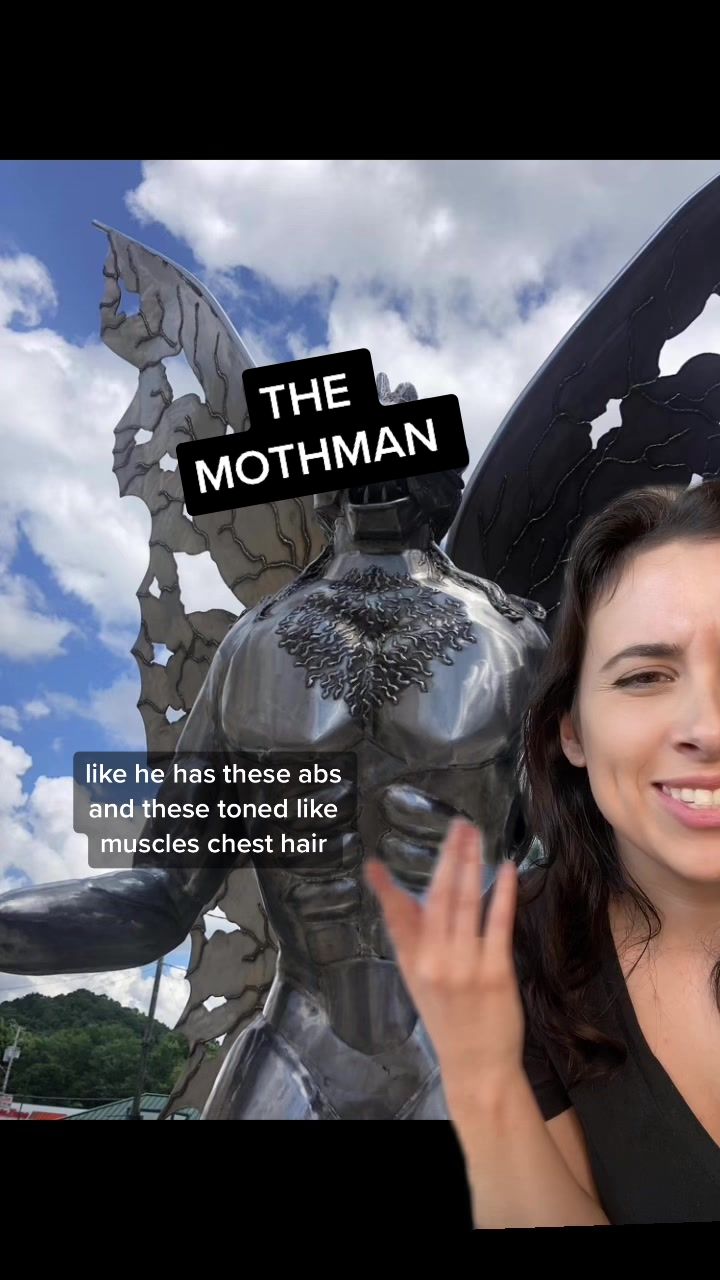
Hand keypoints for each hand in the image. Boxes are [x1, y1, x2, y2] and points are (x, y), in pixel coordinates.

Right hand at [365, 817, 524, 1119]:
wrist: (476, 1065)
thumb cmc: (449, 1020)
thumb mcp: (419, 981)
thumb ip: (414, 939)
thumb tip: (404, 898)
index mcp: (413, 962)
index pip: (396, 917)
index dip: (385, 890)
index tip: (374, 865)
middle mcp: (435, 961)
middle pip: (439, 897)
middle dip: (448, 856)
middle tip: (457, 825)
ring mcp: (465, 965)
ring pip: (466, 903)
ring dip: (472, 864)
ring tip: (476, 837)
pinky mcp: (496, 972)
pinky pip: (498, 923)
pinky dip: (502, 893)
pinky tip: (507, 870)